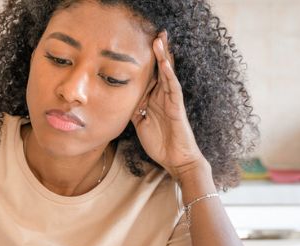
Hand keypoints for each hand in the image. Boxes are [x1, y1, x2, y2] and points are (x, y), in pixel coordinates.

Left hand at [132, 31, 207, 180]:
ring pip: (168, 74)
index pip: (150, 75)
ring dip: (164, 57)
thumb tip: (121, 100)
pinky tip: (166, 63)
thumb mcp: (140, 124)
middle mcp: (164, 96)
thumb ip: (134, 110)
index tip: (139, 44)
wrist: (176, 160)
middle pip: (161, 69)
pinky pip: (174, 88)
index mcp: (155, 99)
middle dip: (158, 51)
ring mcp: (172, 101)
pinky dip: (170, 75)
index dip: (146, 60)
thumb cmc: (160, 143)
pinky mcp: (177, 108)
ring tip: (160, 39)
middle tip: (156, 32)